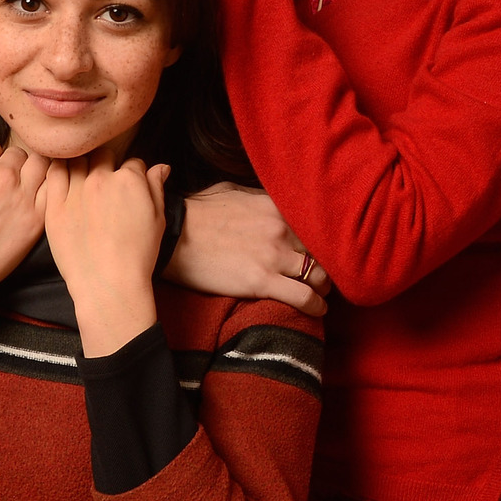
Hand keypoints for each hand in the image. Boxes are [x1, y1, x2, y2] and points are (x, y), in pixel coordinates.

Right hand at [0, 138, 47, 382]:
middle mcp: (3, 177)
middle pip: (18, 153)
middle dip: (11, 162)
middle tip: (5, 180)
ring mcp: (23, 198)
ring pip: (40, 165)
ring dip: (33, 169)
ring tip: (26, 182)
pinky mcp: (37, 219)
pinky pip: (53, 190)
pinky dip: (50, 186)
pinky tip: (42, 194)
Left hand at [45, 152, 168, 356]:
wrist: (108, 284)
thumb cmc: (137, 255)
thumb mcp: (158, 220)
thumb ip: (156, 188)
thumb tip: (160, 168)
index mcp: (129, 180)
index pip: (132, 162)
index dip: (132, 172)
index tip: (128, 185)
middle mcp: (101, 179)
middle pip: (102, 155)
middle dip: (106, 163)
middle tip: (104, 181)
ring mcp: (76, 191)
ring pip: (76, 160)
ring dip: (82, 163)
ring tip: (82, 177)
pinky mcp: (54, 206)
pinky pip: (53, 174)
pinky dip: (58, 170)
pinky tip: (61, 176)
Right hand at [167, 183, 329, 315]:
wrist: (172, 236)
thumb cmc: (198, 212)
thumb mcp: (232, 191)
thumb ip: (258, 197)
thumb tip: (269, 202)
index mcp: (275, 205)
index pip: (316, 222)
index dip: (323, 237)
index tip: (323, 247)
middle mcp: (281, 228)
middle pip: (322, 249)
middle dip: (327, 263)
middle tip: (325, 273)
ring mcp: (273, 256)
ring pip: (318, 275)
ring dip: (324, 286)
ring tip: (323, 293)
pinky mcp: (262, 282)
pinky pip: (304, 297)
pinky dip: (316, 306)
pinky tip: (318, 309)